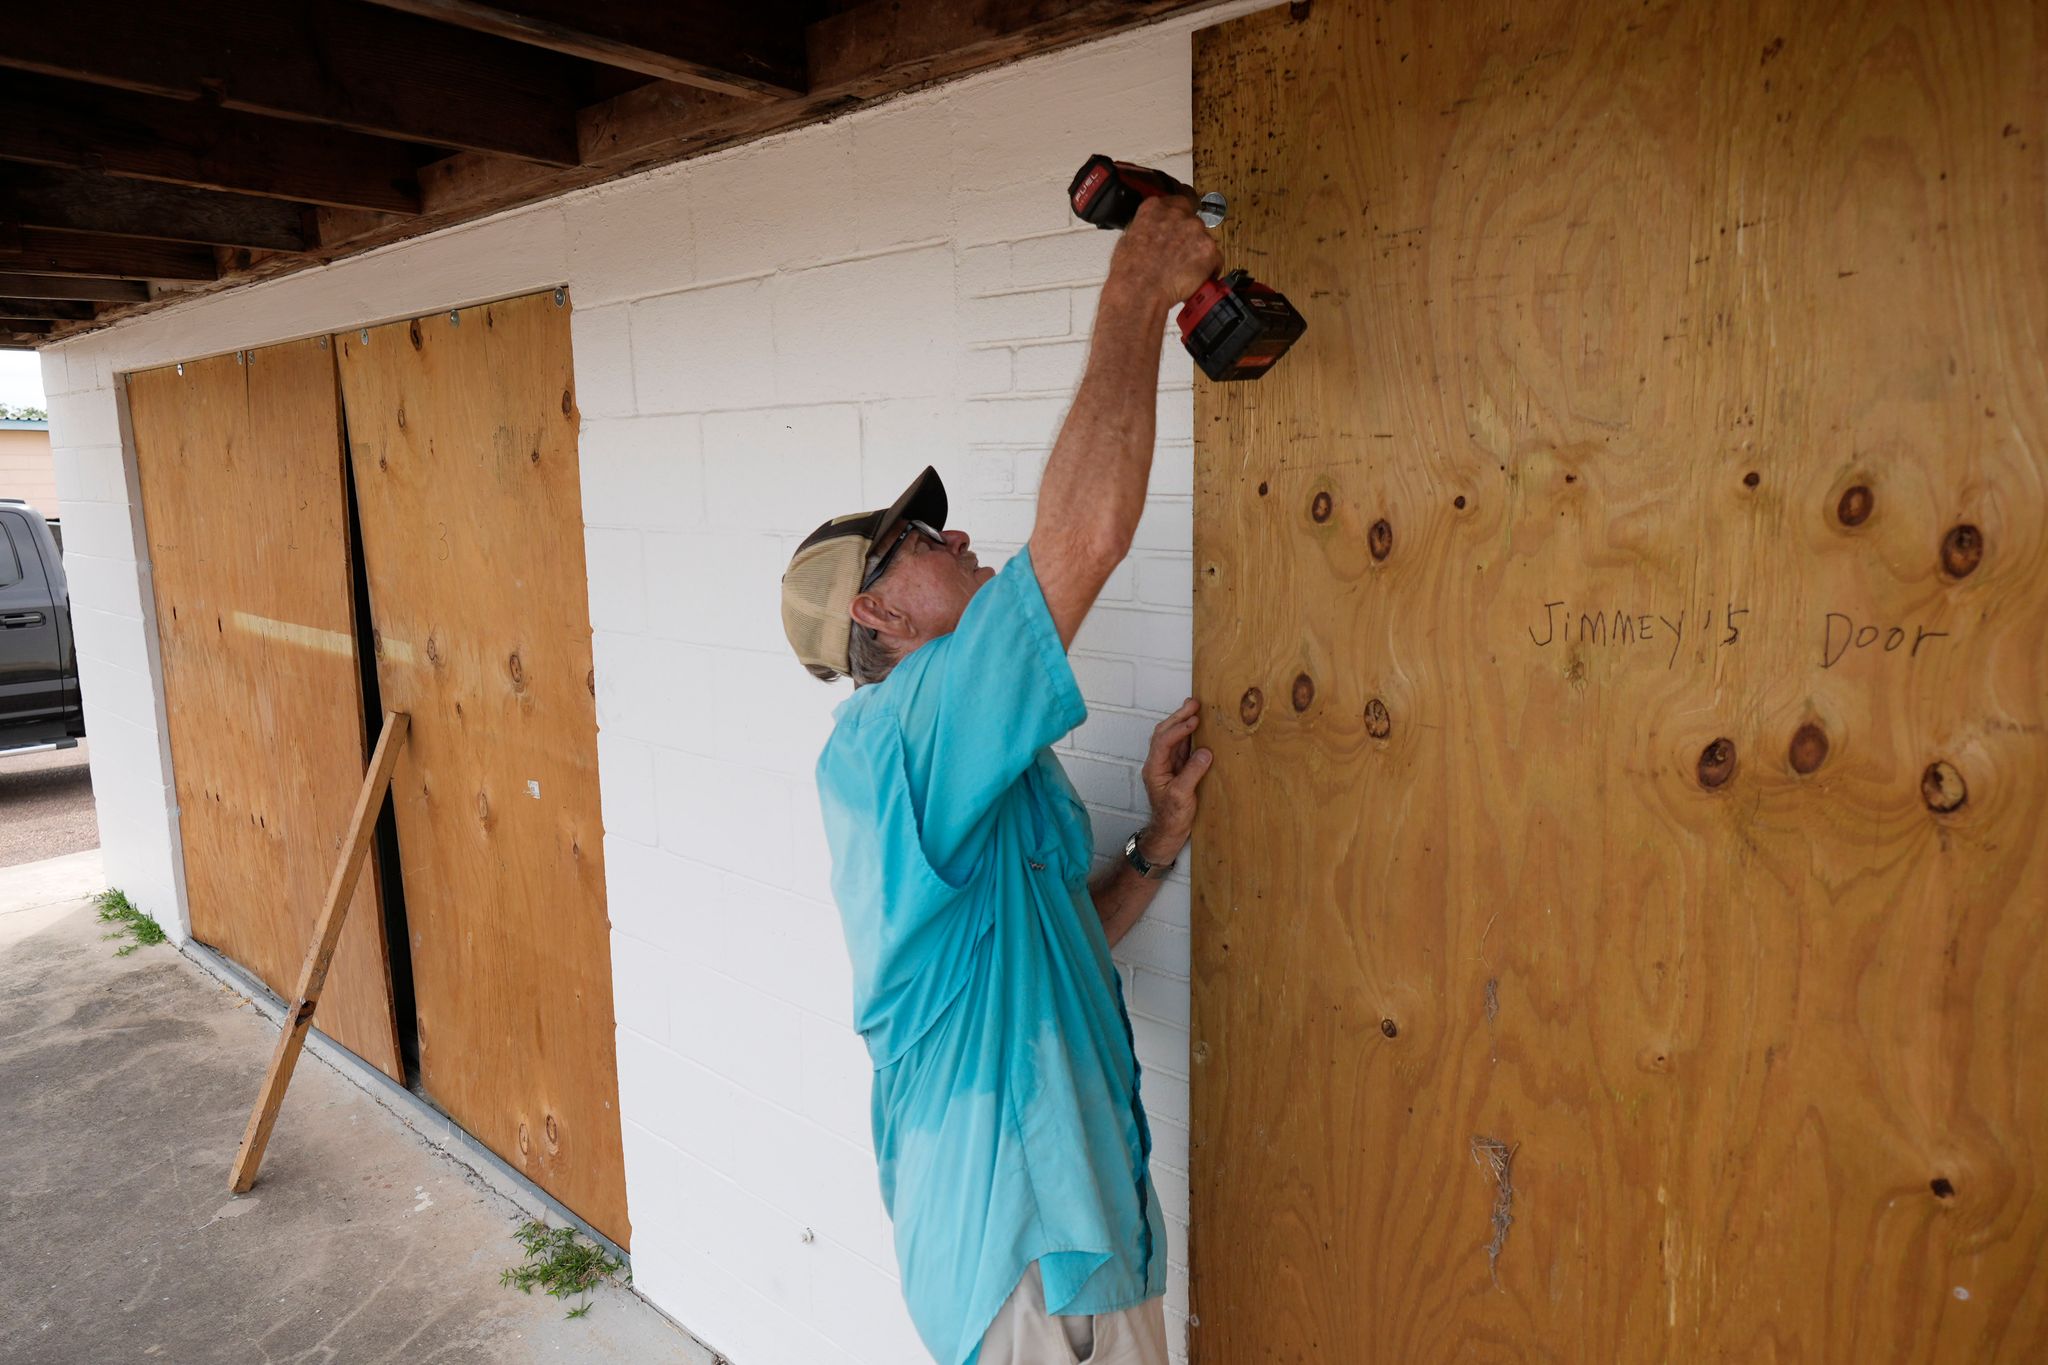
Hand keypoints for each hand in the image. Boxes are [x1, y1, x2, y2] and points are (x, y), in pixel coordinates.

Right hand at [1107, 195, 1223, 311]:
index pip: (1177, 201)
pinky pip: (1215, 259)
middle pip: (1193, 221)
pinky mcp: (1209, 249)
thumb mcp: (1128, 239)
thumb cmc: (1130, 272)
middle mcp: (1178, 214)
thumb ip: (1146, 228)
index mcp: (1155, 208)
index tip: (1183, 221)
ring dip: (1198, 254)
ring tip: (1183, 271)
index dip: (1181, 215)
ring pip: (1204, 240)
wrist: (1141, 291)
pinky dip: (1208, 270)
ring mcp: (1196, 230)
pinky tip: (1193, 278)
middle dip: (1189, 238)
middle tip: (1179, 256)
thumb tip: (1151, 233)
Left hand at [1138, 697, 1213, 863]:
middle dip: (1178, 717)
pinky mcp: (1178, 770)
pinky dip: (1190, 735)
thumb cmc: (1171, 817)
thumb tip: (1205, 752)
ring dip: (1183, 722)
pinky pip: (1183, 748)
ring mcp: (1168, 766)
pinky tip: (1199, 728)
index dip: (1178, 729)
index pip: (1162, 742)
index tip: (1193, 721)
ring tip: (1195, 708)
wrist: (1168, 833)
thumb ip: (1192, 773)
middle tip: (1194, 703)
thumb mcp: (1181, 796)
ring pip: (1173, 738)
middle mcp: (1159, 763)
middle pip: (1164, 734)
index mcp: (1154, 768)